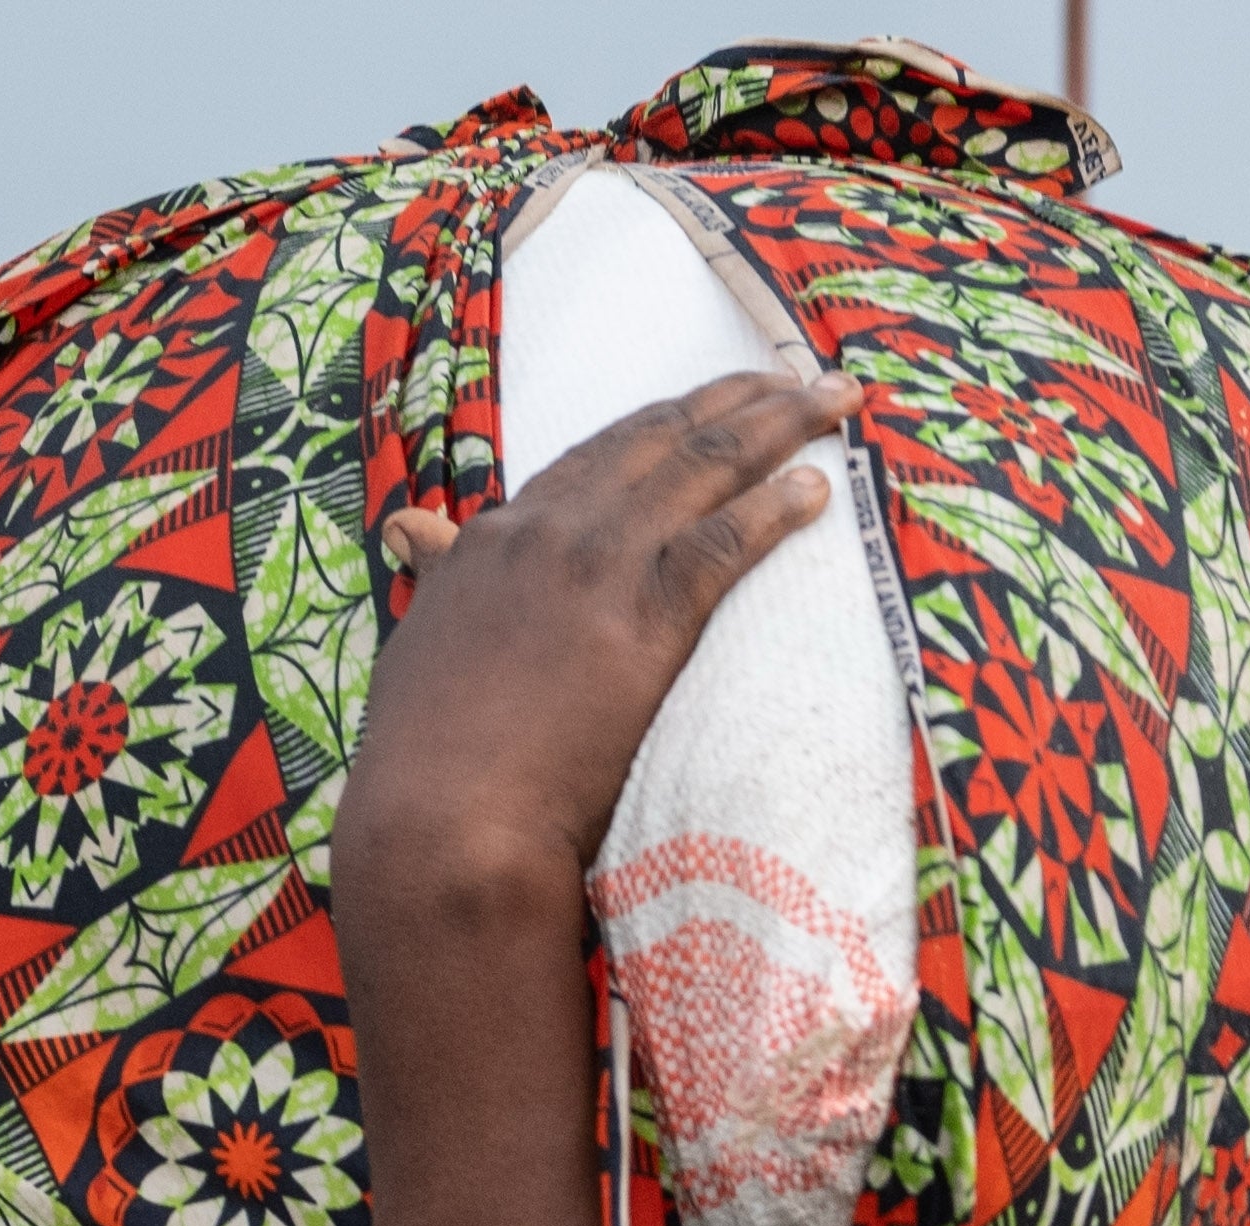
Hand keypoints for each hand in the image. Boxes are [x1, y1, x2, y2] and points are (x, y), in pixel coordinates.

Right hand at [330, 370, 852, 936]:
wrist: (443, 824)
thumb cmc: (426, 761)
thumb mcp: (419, 642)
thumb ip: (439, 578)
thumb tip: (416, 532)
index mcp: (496, 537)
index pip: (600, 455)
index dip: (666, 422)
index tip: (713, 402)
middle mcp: (550, 531)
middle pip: (662, 438)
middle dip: (739, 396)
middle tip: (797, 376)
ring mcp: (599, 568)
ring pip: (705, 466)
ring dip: (779, 425)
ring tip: (834, 401)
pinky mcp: (646, 620)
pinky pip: (726, 542)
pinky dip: (776, 508)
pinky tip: (818, 488)